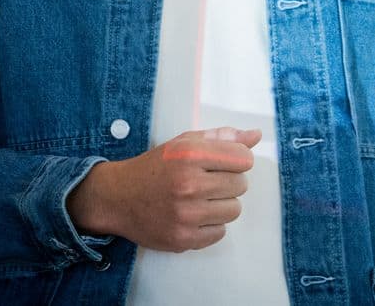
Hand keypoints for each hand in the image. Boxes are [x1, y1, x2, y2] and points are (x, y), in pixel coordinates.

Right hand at [67, 126, 260, 251]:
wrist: (118, 197)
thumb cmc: (155, 167)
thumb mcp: (185, 143)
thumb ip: (222, 138)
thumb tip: (256, 136)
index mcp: (190, 155)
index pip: (244, 159)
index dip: (237, 159)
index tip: (224, 162)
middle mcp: (188, 185)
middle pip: (241, 184)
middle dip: (228, 181)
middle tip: (207, 180)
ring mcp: (185, 215)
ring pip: (234, 210)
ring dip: (222, 204)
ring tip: (201, 198)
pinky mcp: (183, 239)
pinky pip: (220, 232)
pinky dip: (211, 224)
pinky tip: (194, 215)